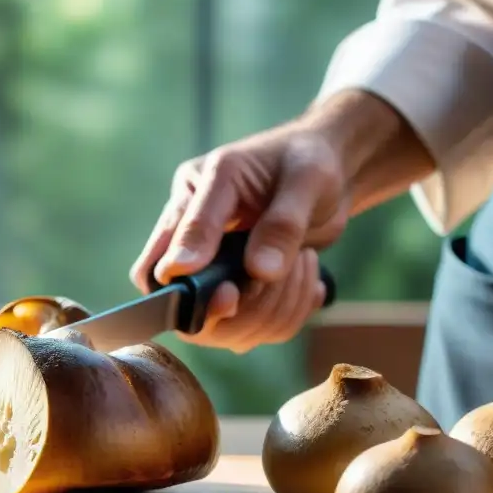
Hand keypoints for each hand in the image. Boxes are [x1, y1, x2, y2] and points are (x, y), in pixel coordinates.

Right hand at [129, 124, 351, 349]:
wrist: (330, 172)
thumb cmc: (310, 161)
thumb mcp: (306, 180)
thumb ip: (281, 224)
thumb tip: (258, 271)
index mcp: (197, 192)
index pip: (163, 254)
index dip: (186, 285)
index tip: (227, 295)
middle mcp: (193, 233)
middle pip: (183, 302)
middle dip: (238, 307)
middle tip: (277, 278)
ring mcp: (213, 268)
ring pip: (220, 327)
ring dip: (271, 310)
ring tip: (304, 263)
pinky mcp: (238, 291)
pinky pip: (252, 331)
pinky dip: (286, 316)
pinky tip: (307, 280)